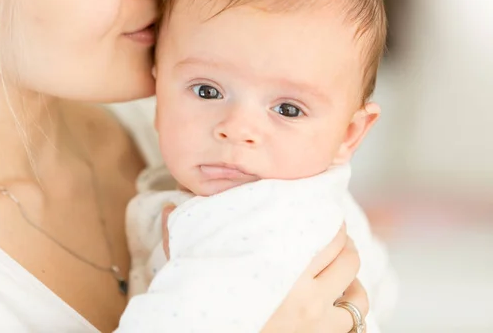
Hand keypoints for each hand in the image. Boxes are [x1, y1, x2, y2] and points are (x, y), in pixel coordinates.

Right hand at [161, 210, 366, 332]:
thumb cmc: (204, 308)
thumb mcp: (190, 267)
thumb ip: (180, 236)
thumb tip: (170, 208)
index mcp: (274, 264)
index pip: (321, 229)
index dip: (326, 216)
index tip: (320, 211)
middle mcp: (303, 290)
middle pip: (344, 250)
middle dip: (341, 238)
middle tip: (331, 234)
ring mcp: (316, 317)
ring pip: (356, 282)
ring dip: (351, 271)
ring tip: (341, 264)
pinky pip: (355, 316)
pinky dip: (354, 303)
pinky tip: (341, 298)